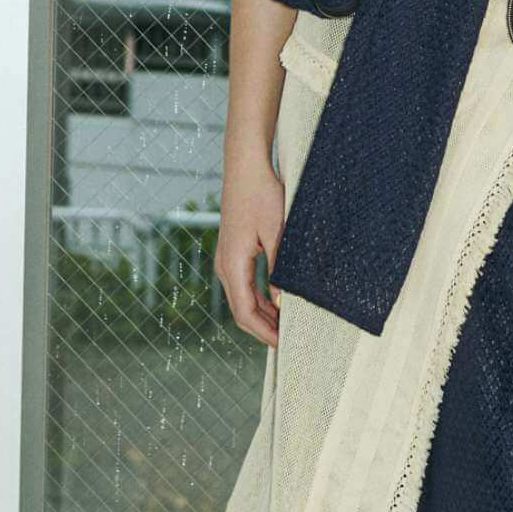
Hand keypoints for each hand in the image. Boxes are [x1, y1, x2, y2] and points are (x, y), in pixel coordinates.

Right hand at [216, 143, 285, 345]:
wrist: (245, 167)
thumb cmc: (262, 195)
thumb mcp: (278, 233)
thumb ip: (280, 269)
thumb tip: (284, 301)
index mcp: (232, 265)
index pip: (245, 312)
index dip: (264, 332)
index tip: (284, 344)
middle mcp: (224, 265)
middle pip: (241, 311)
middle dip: (263, 329)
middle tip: (288, 341)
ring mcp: (226, 259)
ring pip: (242, 299)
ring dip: (262, 315)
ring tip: (286, 326)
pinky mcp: (233, 252)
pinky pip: (243, 285)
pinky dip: (259, 299)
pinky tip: (277, 302)